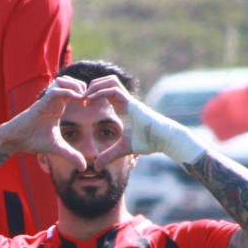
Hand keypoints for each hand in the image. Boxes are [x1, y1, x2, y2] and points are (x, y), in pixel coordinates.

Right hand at [0, 75, 86, 174]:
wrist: (16, 140)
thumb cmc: (33, 140)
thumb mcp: (57, 148)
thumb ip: (71, 154)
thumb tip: (83, 167)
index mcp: (58, 106)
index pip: (74, 91)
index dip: (85, 94)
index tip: (91, 105)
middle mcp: (54, 100)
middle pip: (71, 81)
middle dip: (83, 87)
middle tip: (88, 100)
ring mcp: (47, 100)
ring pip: (63, 81)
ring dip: (75, 86)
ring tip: (82, 99)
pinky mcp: (41, 102)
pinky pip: (56, 91)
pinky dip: (68, 92)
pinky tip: (76, 99)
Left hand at [85, 78, 202, 166]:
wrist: (165, 139)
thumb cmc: (149, 142)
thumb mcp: (123, 149)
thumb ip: (109, 155)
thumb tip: (96, 167)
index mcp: (123, 106)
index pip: (107, 90)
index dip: (94, 93)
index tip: (84, 103)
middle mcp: (126, 100)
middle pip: (108, 80)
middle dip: (93, 85)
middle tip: (83, 98)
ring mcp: (129, 100)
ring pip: (111, 80)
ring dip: (96, 85)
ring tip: (86, 97)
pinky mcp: (132, 103)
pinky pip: (113, 90)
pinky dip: (100, 92)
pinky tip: (91, 100)